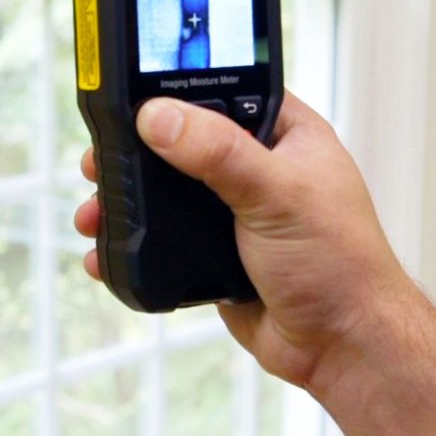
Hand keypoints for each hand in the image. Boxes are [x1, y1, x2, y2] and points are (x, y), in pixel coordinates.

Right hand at [73, 93, 431, 392]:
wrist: (341, 346)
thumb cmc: (339, 264)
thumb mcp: (277, 194)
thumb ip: (219, 152)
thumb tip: (160, 117)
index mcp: (285, 135)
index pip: (223, 89)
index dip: (177, 89)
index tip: (129, 92)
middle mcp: (258, 168)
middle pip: (182, 142)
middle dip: (135, 152)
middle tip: (100, 158)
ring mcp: (234, 214)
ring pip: (167, 194)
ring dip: (127, 201)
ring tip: (94, 209)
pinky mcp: (215, 256)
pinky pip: (164, 241)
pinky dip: (133, 245)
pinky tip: (107, 251)